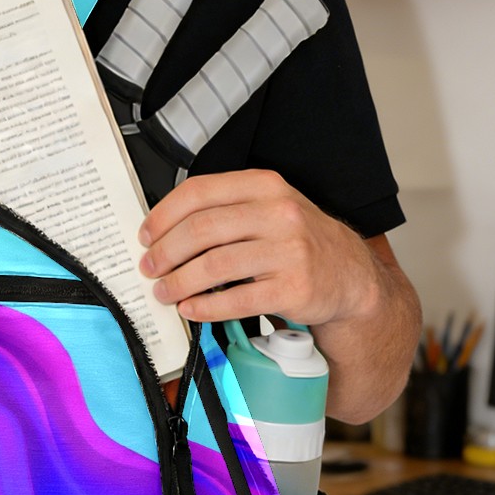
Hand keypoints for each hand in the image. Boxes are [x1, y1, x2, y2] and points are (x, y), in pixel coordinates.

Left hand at [137, 169, 380, 328]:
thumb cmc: (297, 242)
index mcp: (264, 185)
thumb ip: (225, 210)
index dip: (163, 215)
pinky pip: (237, 299)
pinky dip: (205, 307)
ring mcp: (289, 250)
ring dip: (179, 282)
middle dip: (165, 252)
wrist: (349, 276)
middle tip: (149, 268)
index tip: (146, 235)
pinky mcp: (294, 288)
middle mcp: (279, 213)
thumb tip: (163, 231)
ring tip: (165, 292)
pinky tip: (191, 309)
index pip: (199, 192)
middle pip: (202, 229)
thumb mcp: (268, 209)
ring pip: (215, 265)